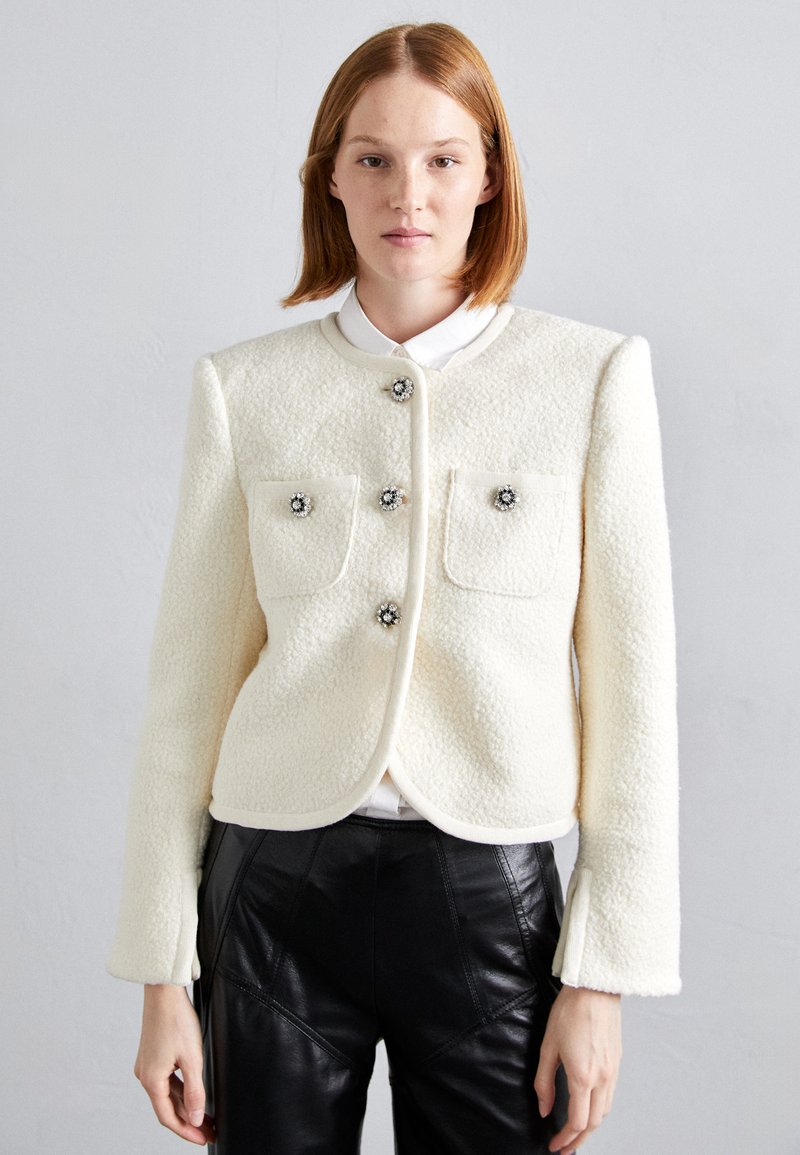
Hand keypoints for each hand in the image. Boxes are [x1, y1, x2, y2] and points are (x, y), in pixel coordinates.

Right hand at [134, 983, 215, 1145]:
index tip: (205, 1138)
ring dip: (185, 1107)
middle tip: (210, 1131)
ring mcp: (147, 1065)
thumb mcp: (192, 1058)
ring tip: (206, 1116)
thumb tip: (196, 1118)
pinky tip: (193, 1095)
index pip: (169, 1117)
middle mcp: (145, 1075)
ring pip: (167, 1095)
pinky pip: (166, 1082)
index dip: (187, 1131)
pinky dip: (180, 1092)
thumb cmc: (176, 1020)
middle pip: (168, 1108)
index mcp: (152, 1079)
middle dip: (190, 1121)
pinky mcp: (152, 1056)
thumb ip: (194, 1092)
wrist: (164, 992)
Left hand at [534, 984, 621, 1152]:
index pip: (577, 1121)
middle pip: (594, 1123)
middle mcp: (602, 1078)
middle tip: (565, 1148)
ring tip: (575, 1133)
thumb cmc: (569, 1012)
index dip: (565, 1139)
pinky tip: (589, 1108)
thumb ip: (544, 1082)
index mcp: (583, 1076)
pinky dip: (600, 1110)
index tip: (554, 1146)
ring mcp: (613, 1071)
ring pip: (605, 1111)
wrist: (595, 989)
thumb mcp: (548, 1046)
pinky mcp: (617, 1063)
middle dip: (579, 1140)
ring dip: (591, 1127)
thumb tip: (544, 1109)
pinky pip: (610, 1096)